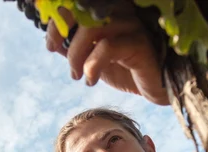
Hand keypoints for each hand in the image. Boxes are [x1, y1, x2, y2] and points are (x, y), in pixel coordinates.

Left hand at [46, 8, 168, 105]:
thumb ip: (76, 49)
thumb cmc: (126, 70)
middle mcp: (122, 11)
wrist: (156, 87)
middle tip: (55, 52)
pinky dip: (92, 65)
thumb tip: (53, 42)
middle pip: (82, 10)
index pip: (79, 4)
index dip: (59, 19)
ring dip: (76, 55)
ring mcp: (132, 25)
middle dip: (62, 30)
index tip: (51, 44)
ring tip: (76, 75)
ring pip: (92, 28)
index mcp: (110, 11)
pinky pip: (107, 47)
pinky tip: (90, 80)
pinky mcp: (139, 44)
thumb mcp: (95, 59)